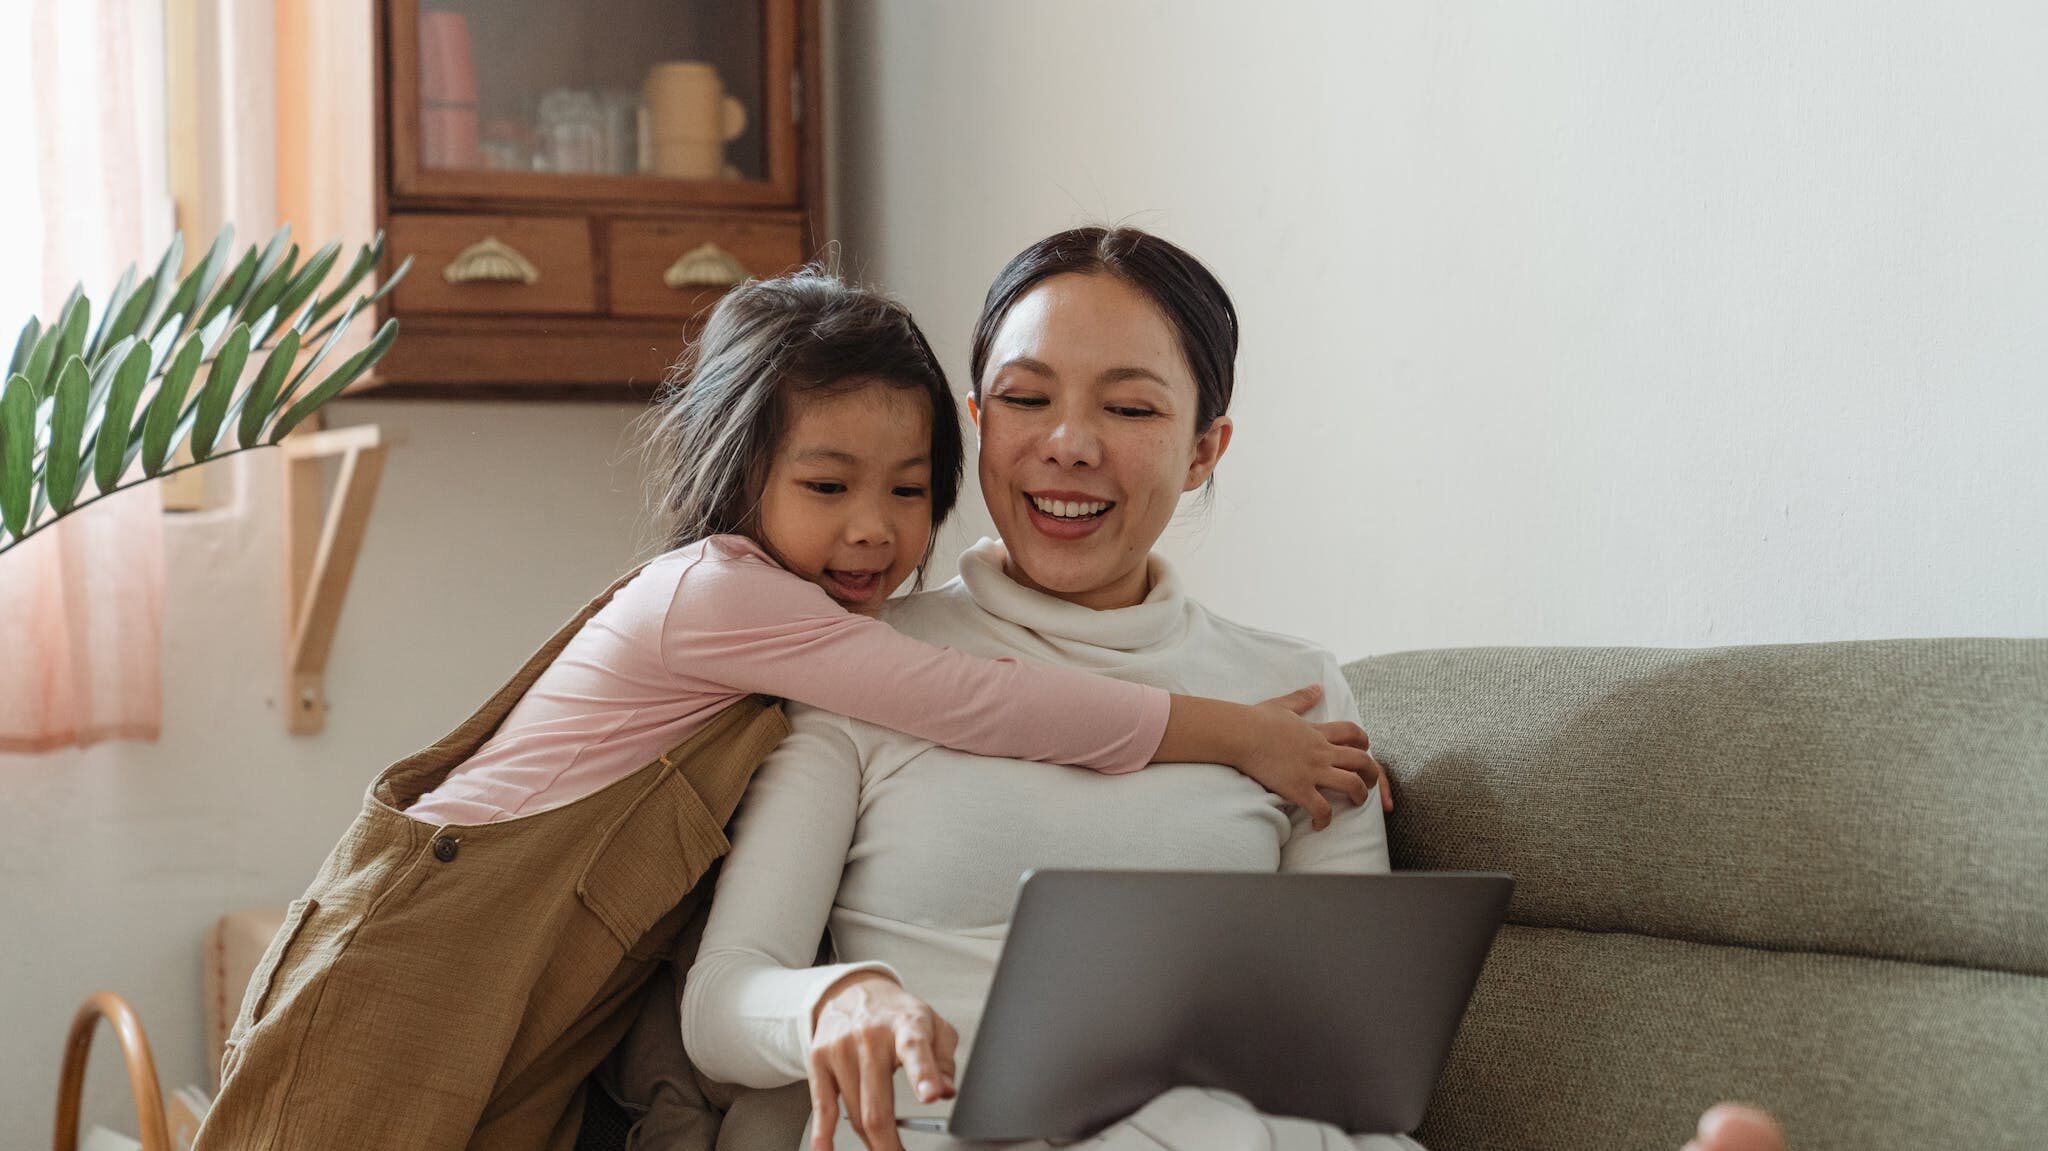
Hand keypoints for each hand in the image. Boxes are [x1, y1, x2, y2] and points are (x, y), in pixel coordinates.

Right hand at [807, 972, 957, 1150]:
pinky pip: (822, 1106)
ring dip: (871, 1141)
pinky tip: (827, 1150)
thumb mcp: (933, 1026)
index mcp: (906, 1025)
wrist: (853, 990)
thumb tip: (947, 1092)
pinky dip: (824, 1135)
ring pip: (855, 1113)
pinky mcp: (818, 1060)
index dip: (924, 1074)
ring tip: (885, 1149)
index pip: (915, 1049)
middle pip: (877, 1105)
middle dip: (889, 1144)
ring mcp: (840, 1049)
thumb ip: (944, 1061)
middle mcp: (869, 1036)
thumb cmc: (898, 1014)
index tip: (932, 1095)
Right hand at [1243, 684, 1391, 827]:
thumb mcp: (1283, 704)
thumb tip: (1317, 686)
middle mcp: (1321, 751)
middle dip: (1372, 773)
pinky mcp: (1298, 788)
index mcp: (1317, 732)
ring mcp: (1312, 771)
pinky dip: (1325, 820)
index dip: (1364, 741)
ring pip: (1352, 784)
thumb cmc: (1256, 719)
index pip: (1353, 732)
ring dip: (1359, 796)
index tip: (1364, 749)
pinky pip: (1321, 808)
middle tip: (1369, 782)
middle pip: (1362, 760)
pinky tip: (1319, 825)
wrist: (1240, 734)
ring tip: (1356, 803)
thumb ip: (1302, 697)